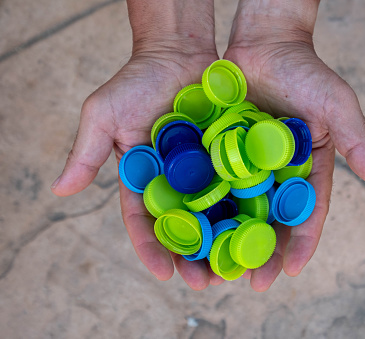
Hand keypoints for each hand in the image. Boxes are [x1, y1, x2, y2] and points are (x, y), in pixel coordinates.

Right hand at [51, 0, 223, 289]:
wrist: (179, 51)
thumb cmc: (137, 80)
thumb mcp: (104, 114)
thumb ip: (87, 152)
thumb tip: (59, 190)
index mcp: (144, 179)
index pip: (145, 221)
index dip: (152, 247)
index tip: (163, 273)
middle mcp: (176, 182)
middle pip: (184, 226)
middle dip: (193, 256)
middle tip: (206, 283)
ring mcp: (205, 171)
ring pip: (215, 213)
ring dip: (223, 242)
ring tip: (235, 269)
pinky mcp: (230, 156)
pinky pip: (240, 184)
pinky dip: (247, 207)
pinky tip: (258, 228)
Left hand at [223, 0, 364, 290]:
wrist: (264, 41)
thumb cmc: (306, 71)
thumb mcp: (337, 105)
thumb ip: (358, 142)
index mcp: (307, 169)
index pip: (307, 212)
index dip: (300, 242)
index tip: (289, 270)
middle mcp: (276, 173)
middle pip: (269, 220)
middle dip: (261, 252)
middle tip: (248, 285)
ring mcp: (246, 164)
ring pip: (238, 208)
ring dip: (228, 239)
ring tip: (215, 268)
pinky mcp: (219, 151)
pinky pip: (211, 182)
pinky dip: (203, 205)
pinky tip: (191, 228)